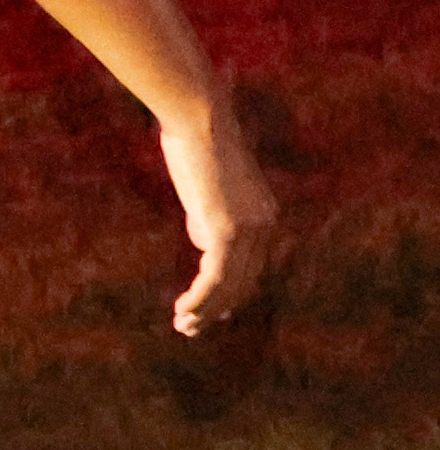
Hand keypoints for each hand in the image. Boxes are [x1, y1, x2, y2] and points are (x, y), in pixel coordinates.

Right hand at [162, 90, 274, 334]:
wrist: (201, 121)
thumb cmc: (197, 144)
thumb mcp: (208, 188)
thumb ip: (210, 216)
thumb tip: (203, 243)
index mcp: (265, 216)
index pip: (251, 266)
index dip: (231, 293)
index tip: (213, 312)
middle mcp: (265, 227)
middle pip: (245, 281)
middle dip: (218, 308)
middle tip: (193, 328)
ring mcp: (249, 230)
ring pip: (230, 285)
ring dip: (206, 311)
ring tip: (184, 327)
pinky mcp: (228, 231)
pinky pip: (215, 277)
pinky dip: (200, 298)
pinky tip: (183, 310)